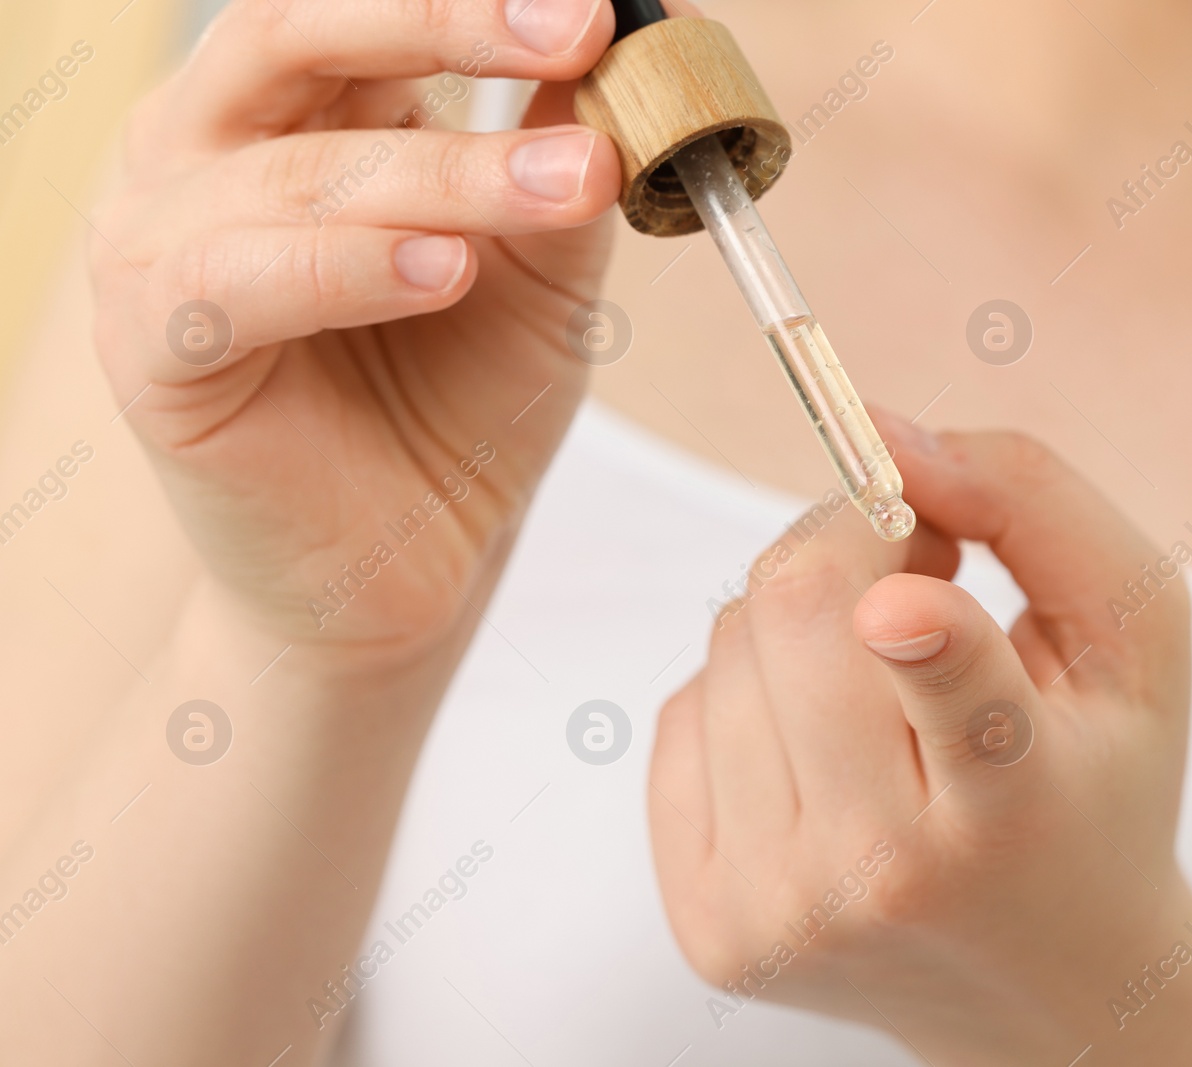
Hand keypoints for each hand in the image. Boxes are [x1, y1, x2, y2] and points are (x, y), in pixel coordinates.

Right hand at [90, 0, 621, 663]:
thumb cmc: (458, 407)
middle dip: (445, 23)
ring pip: (294, 171)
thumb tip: (634, 40)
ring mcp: (163, 244)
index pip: (362, 8)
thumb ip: (560, 162)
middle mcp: (209, 153)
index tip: (597, 6)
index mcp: (297, 112)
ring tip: (569, 183)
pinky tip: (444, 274)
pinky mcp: (153, 350)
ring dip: (446, 173)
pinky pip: (234, 284)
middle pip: (296, 35)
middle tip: (574, 32)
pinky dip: (345, 267)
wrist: (406, 566)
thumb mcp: (538, 271)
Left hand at [649, 418, 1191, 1064]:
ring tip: (880, 673)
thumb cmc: (1098, 786)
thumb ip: (1033, 505)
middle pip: (798, 620)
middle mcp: (888, 882)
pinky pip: (684, 711)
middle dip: (851, 542)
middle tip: (919, 561)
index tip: (900, 603)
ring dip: (801, 620)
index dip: (929, 647)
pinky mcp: (707, 924)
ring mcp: (780, 913)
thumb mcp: (1135, 637)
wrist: (1041, 982)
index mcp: (1023, 816)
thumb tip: (882, 435)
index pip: (970, 718)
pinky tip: (825, 740)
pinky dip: (753, 690)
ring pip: (728, 647)